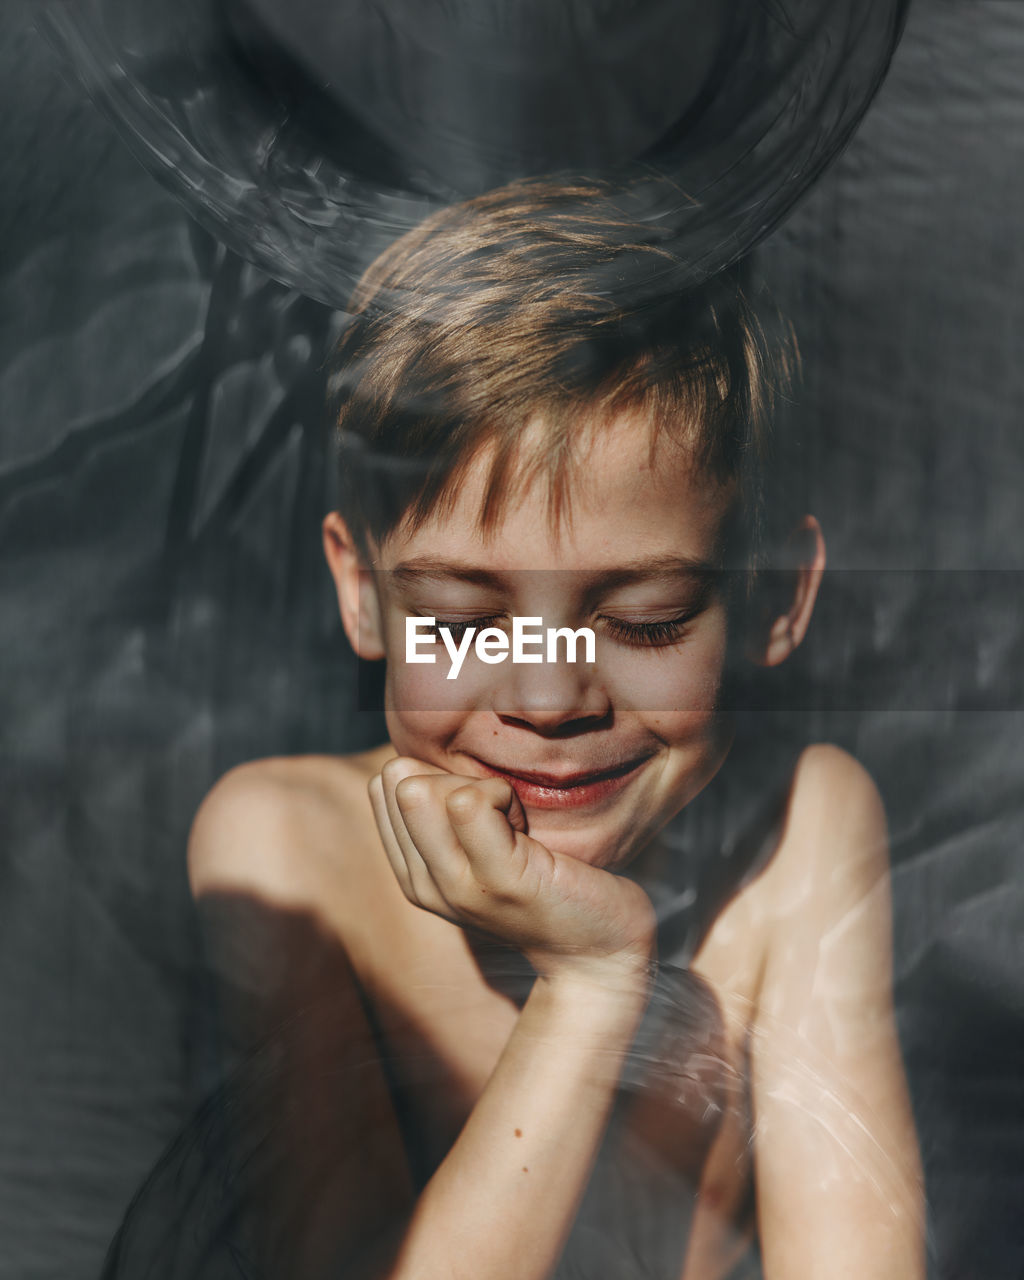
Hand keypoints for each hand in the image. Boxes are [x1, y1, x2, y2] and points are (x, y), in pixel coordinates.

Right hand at [368, 756, 656, 985]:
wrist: (598, 951)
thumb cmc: (547, 882)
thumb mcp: (478, 849)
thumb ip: (443, 812)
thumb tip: (414, 756)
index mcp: (413, 874)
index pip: (385, 785)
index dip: (438, 779)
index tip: (482, 811)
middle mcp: (424, 884)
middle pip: (401, 780)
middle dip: (457, 779)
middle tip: (502, 819)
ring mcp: (457, 885)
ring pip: (424, 790)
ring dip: (483, 790)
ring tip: (517, 827)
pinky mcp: (499, 880)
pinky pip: (471, 802)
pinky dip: (505, 797)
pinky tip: (530, 831)